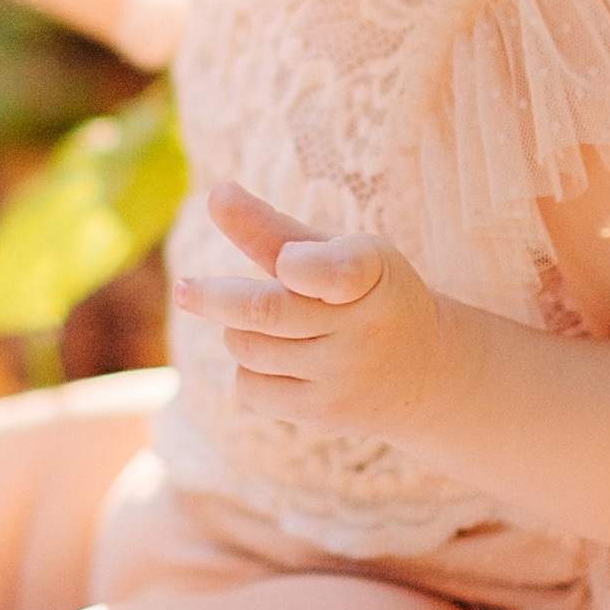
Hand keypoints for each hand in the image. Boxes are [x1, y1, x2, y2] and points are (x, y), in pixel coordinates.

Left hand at [174, 180, 451, 438]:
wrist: (427, 371)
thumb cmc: (371, 293)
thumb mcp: (344, 252)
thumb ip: (279, 230)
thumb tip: (214, 194)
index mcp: (374, 273)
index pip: (332, 270)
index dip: (301, 266)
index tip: (284, 261)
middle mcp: (363, 328)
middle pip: (265, 311)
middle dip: (213, 297)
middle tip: (182, 289)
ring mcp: (344, 377)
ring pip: (248, 346)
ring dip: (238, 328)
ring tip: (268, 322)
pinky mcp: (323, 415)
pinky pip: (251, 386)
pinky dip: (249, 366)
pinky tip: (282, 359)